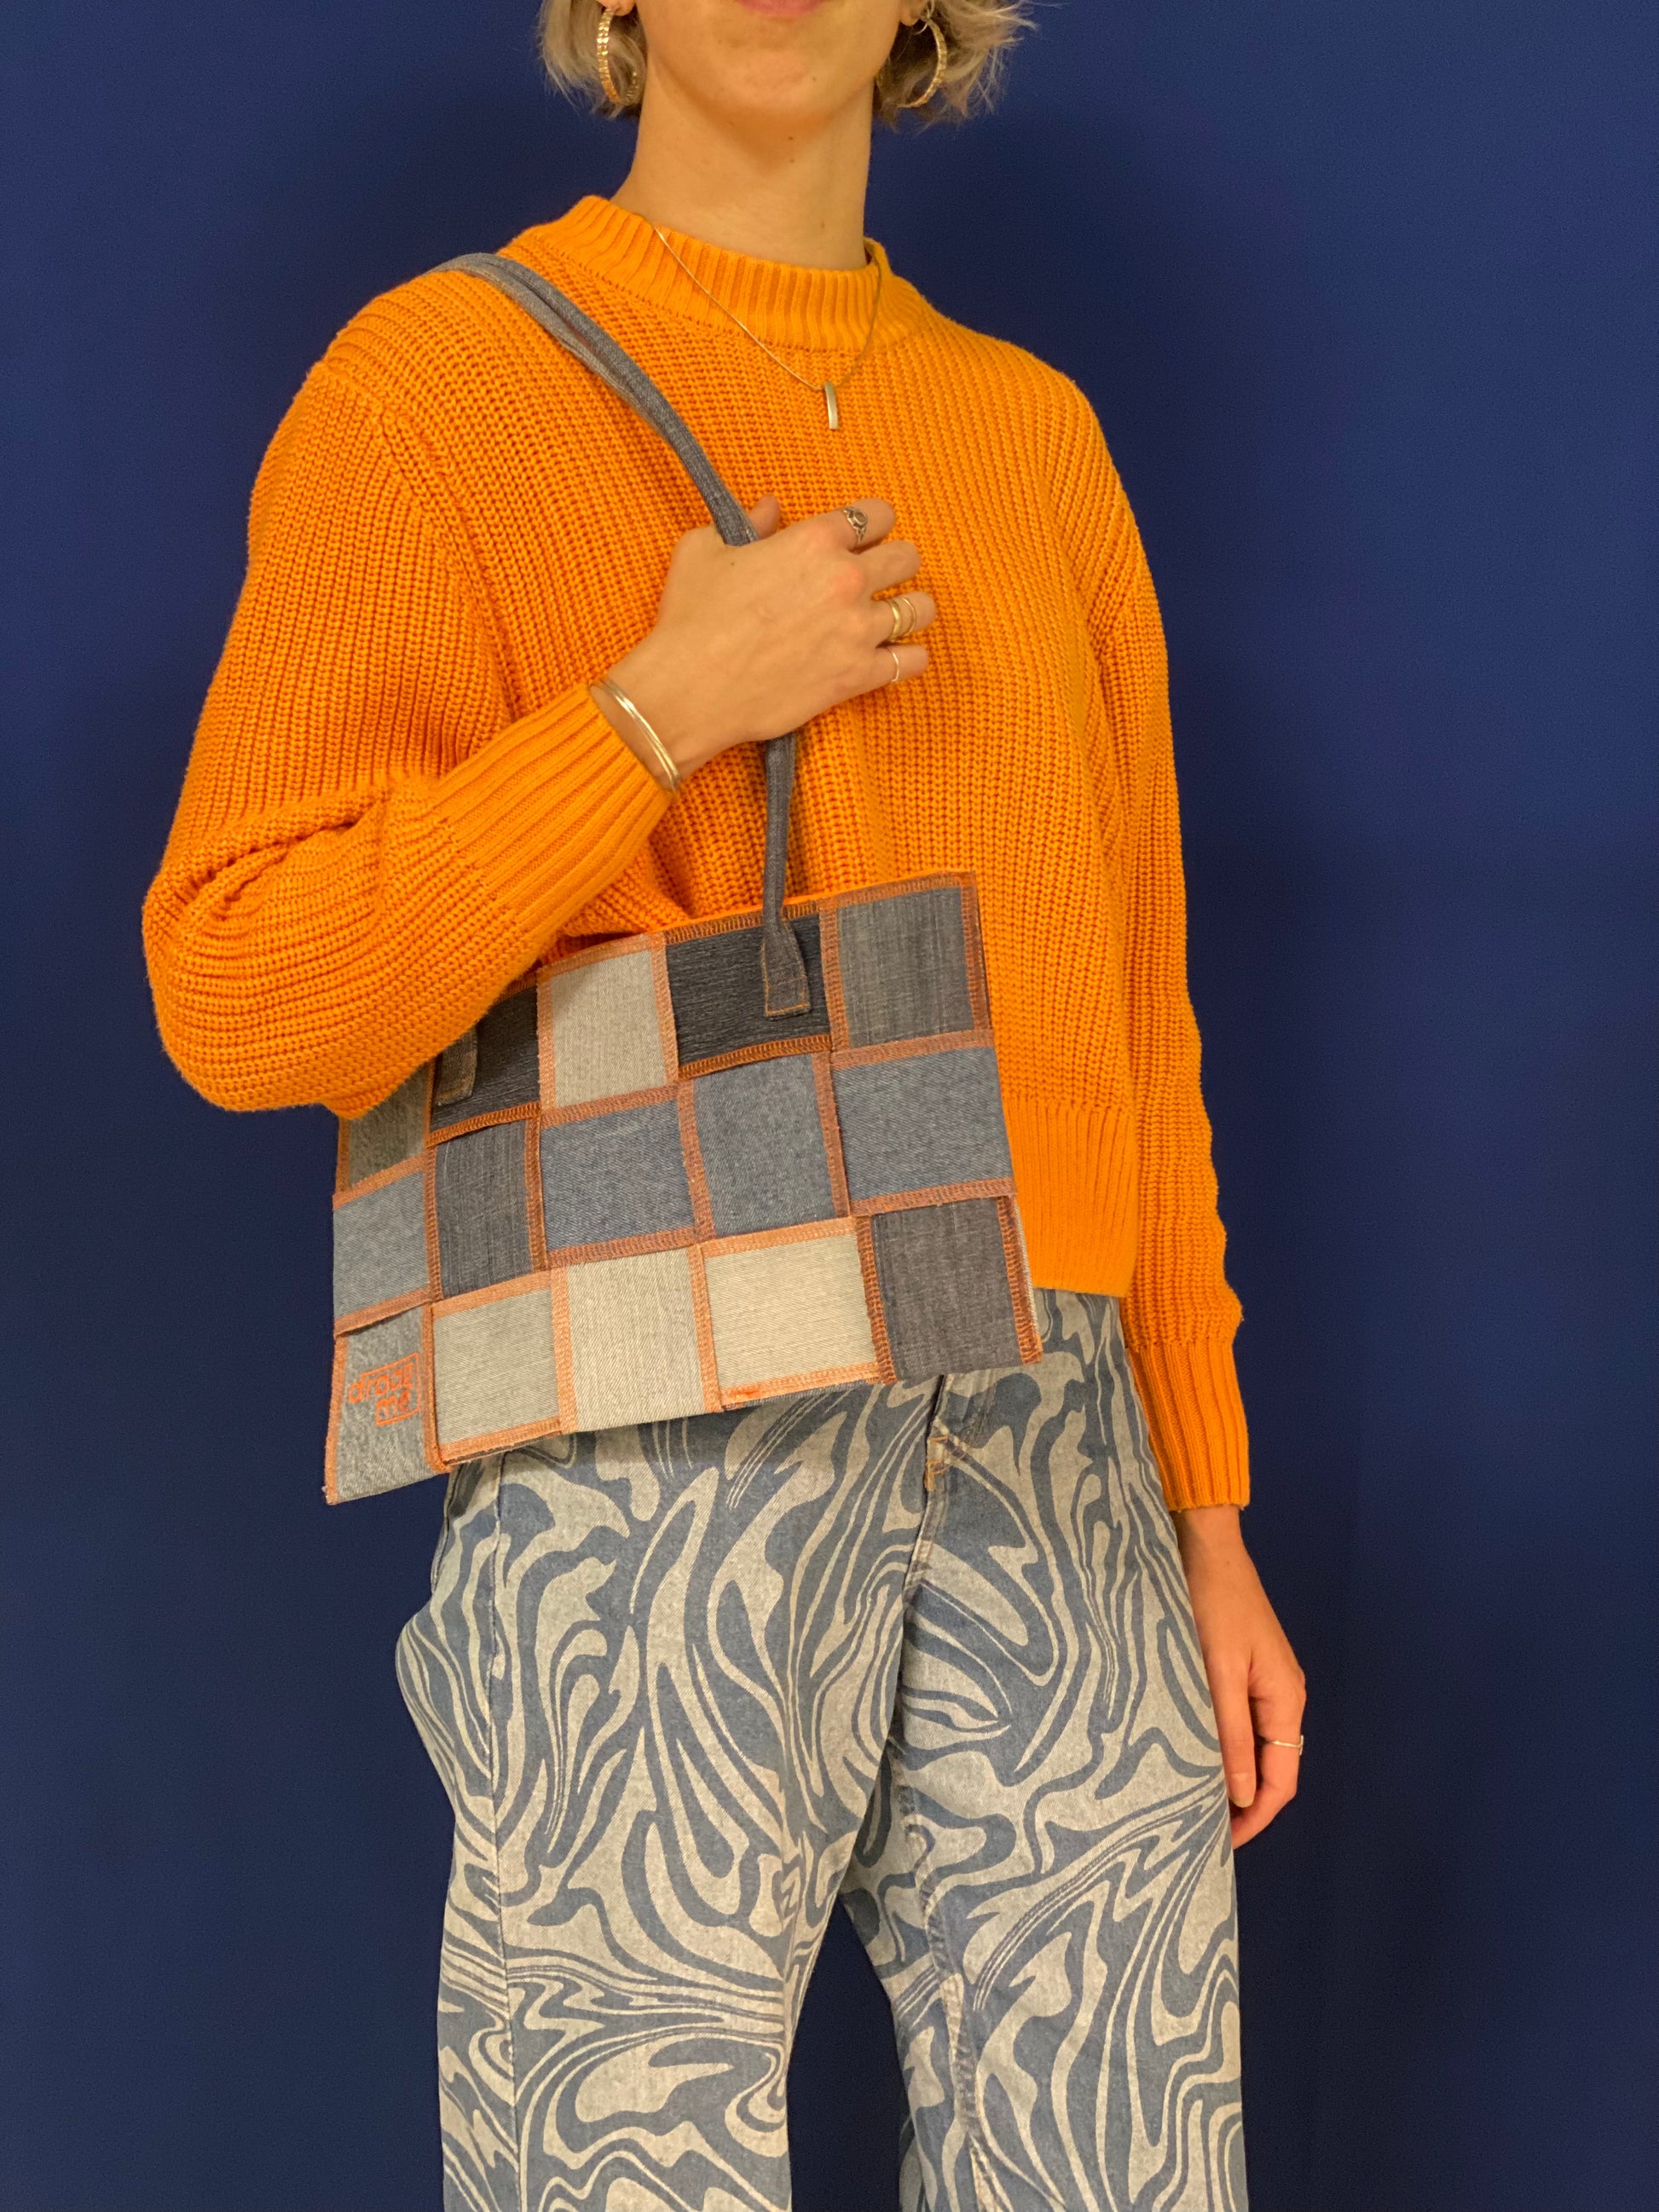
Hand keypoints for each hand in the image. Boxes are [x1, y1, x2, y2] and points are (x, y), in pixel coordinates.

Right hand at [600, 495, 934, 778]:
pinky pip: (912, 662)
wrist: (690, 689)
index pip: (874, 514)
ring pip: (920, 609)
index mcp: (814, 540)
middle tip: (882, 576)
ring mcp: (858, 629)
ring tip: (898, 616)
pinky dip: (910, 658)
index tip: (866, 535)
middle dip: (896, 562)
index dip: (873, 522)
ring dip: (912, 609)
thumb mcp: (705, 550)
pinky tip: (898, 657)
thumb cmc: (691, 618)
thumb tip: (770, 508)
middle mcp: (846, 579)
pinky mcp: (859, 675)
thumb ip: (747, 523)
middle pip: (906, 557)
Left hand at [1173, 1505, 1305, 1847]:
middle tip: (1198, 1830)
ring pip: (1254, 1746)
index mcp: (1286, 1699)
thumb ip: (1229, 1734)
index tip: (1221, 1845)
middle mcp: (1284, 1696)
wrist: (1205, 1544)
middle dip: (1242, 1803)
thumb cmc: (1210, 1602)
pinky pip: (1239, 1722)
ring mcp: (1265, 1681)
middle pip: (1271, 1767)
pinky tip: (1191, 1755)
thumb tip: (1242, 1797)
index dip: (1255, 1818)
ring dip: (1230, 1776)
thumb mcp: (1216, 1671)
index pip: (1281, 1780)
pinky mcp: (1243, 1668)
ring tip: (1191, 1801)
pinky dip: (1221, 1746)